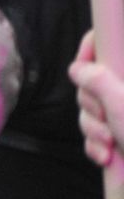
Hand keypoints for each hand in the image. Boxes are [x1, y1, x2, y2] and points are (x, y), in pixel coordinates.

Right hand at [70, 30, 123, 168]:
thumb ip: (98, 81)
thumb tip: (78, 68)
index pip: (109, 42)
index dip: (91, 51)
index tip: (83, 70)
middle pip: (94, 79)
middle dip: (92, 104)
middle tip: (105, 118)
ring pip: (93, 107)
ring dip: (94, 129)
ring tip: (108, 144)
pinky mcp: (123, 132)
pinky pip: (97, 129)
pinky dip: (97, 144)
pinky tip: (106, 156)